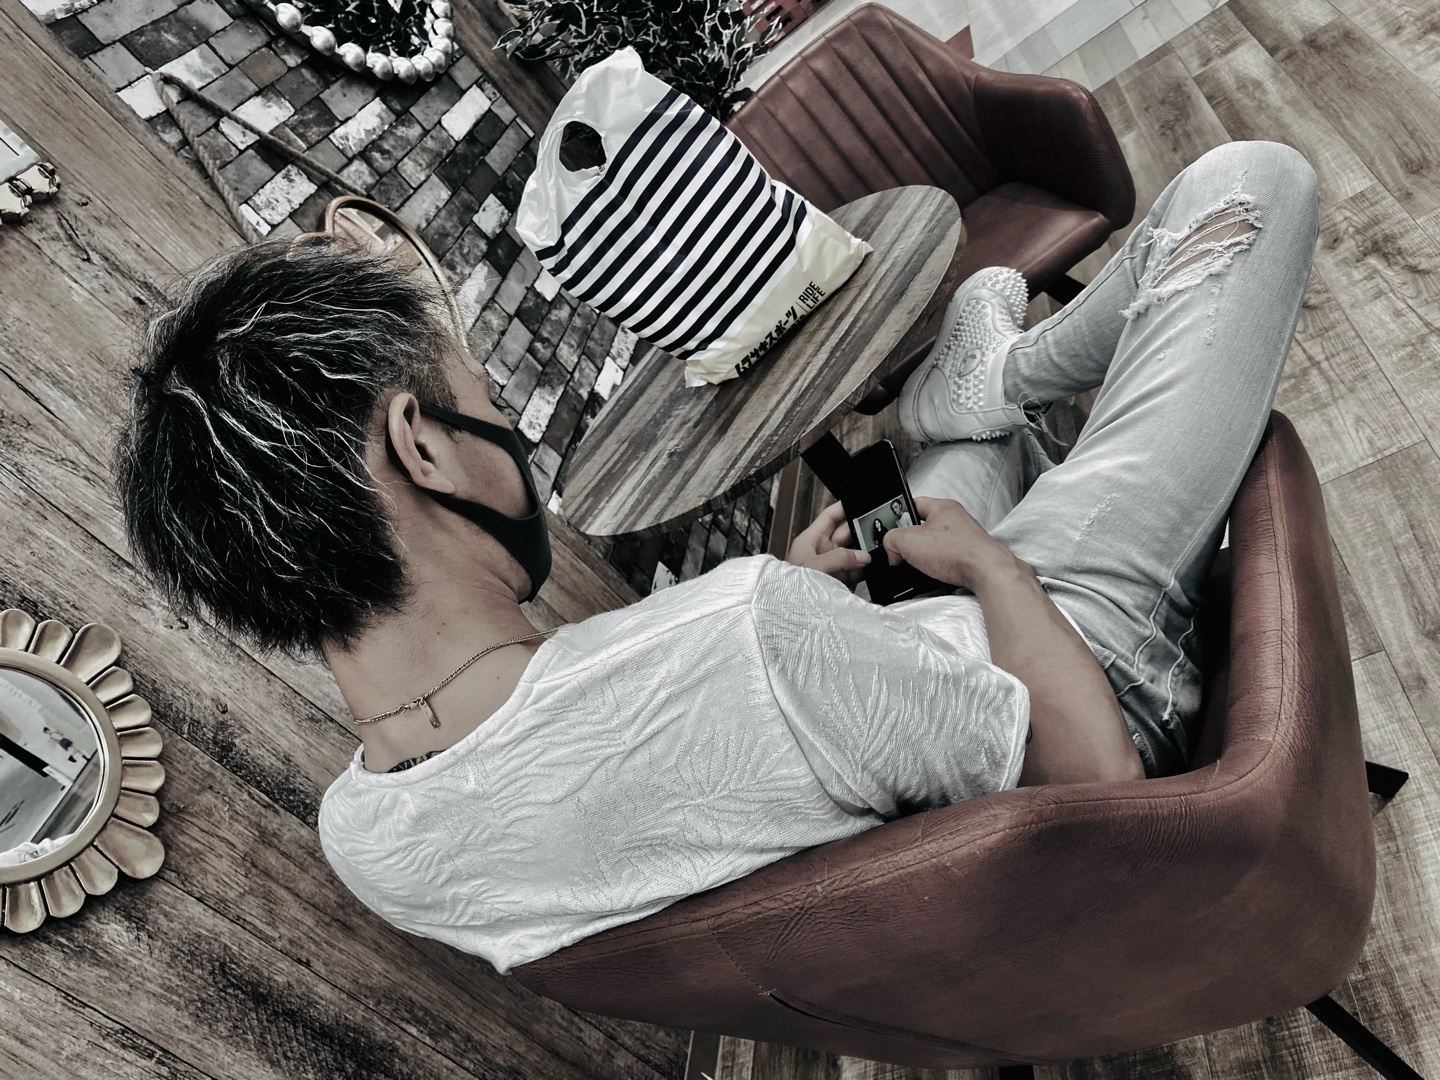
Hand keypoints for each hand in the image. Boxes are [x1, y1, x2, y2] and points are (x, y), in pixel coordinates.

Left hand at [786, 501, 870, 587]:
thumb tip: (862, 556)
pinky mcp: (840, 582)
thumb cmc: (790, 589)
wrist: (792, 615)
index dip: (843, 507)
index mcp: (810, 541)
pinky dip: (866, 570)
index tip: (859, 500)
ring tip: (878, 549)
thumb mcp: (814, 567)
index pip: (829, 517)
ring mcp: (832, 567)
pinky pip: (857, 571)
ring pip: (854, 553)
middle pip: (846, 534)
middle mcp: (822, 552)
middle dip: (860, 531)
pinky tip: (874, 566)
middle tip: (876, 528)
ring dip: (865, 553)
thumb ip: (839, 558)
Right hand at [880, 497, 1023, 589]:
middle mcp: (956, 520)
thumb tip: (891, 550)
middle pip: (923, 527)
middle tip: (901, 552)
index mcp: (942, 507)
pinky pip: (946, 560)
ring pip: (934, 545)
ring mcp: (965, 538)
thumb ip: (891, 540)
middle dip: (910, 542)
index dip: (897, 516)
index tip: (889, 528)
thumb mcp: (908, 541)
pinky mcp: (969, 556)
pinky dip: (937, 568)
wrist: (985, 573)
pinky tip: (933, 575)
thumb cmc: (955, 551)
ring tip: (918, 566)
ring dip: (923, 557)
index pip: (913, 504)